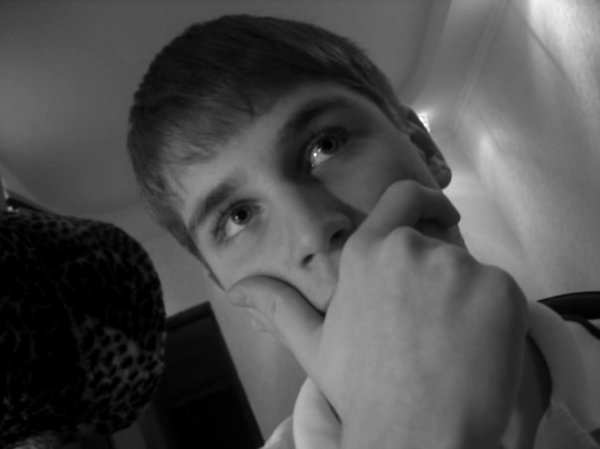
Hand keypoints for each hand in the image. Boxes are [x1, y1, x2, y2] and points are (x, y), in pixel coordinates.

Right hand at [229, 181, 527, 448]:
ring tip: (451, 344)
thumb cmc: (364, 391)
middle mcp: (411, 248)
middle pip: (441, 243)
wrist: (417, 435)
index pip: (403, 199)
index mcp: (367, 253)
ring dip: (466, 298)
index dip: (424, 202)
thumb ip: (280, 306)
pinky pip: (500, 291)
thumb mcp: (315, 346)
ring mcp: (459, 266)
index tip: (438, 215)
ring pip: (472, 271)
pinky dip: (494, 315)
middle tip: (434, 320)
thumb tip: (235, 290)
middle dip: (440, 273)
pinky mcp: (500, 287)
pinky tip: (476, 349)